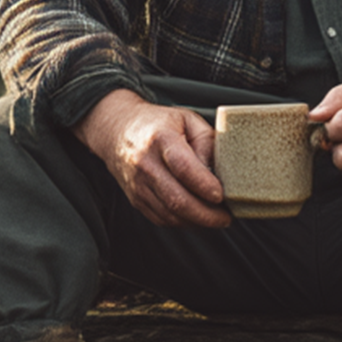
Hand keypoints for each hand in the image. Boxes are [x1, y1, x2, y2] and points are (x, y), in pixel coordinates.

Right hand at [74, 89, 229, 228]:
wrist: (116, 131)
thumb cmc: (158, 124)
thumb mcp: (188, 120)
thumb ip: (208, 142)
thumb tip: (219, 173)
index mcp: (161, 139)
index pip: (183, 167)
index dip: (204, 185)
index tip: (221, 195)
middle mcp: (146, 164)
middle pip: (177, 199)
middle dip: (206, 215)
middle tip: (225, 217)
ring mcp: (138, 185)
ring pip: (170, 215)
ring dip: (197, 222)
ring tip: (216, 219)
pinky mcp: (136, 199)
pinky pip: (162, 219)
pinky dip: (183, 222)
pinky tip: (197, 217)